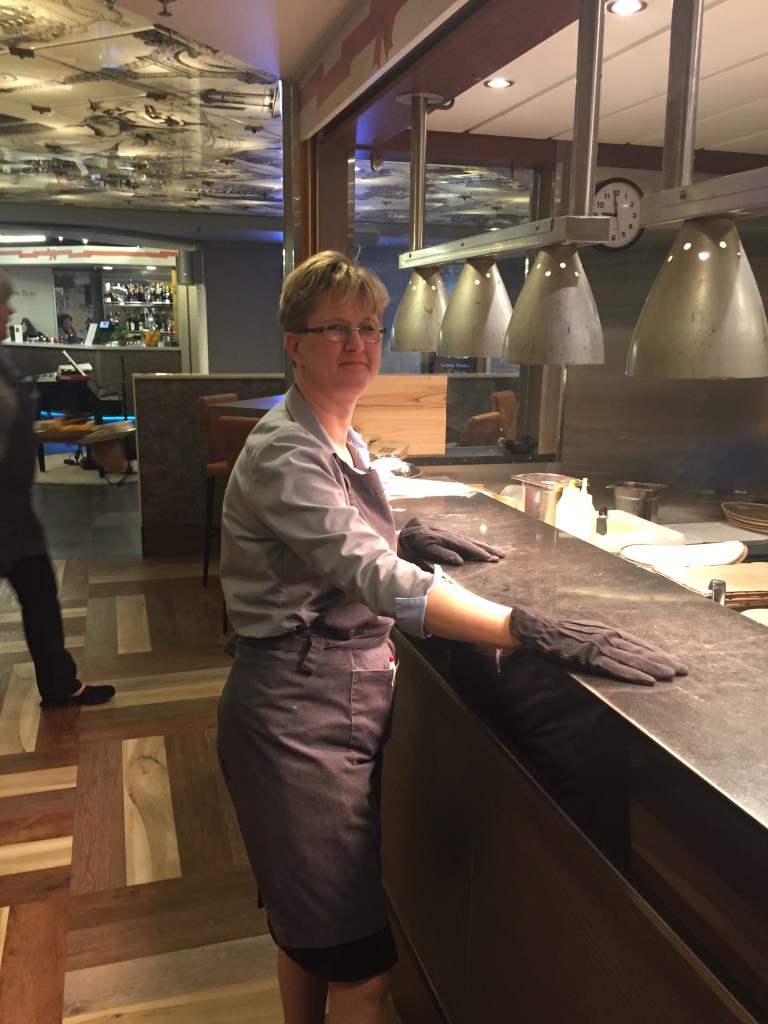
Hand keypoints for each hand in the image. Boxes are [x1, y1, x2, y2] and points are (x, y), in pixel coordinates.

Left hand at [398, 517, 504, 566]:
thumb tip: (460, 560)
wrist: (405, 534)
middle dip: (487, 549)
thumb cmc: (413, 546)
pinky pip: (466, 540)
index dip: (480, 554)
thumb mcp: (424, 551)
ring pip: (471, 541)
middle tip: (502, 555)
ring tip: (498, 551)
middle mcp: (452, 536)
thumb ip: (441, 555)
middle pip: (472, 543)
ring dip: (485, 546)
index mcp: (447, 540)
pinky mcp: (449, 537)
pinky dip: (477, 544)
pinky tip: (482, 547)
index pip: (467, 547)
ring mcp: (451, 535)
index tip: (493, 560)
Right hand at [510, 606, 687, 685]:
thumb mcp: (588, 631)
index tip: (674, 661)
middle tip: (683, 670)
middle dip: (664, 661)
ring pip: (634, 660)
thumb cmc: (561, 632)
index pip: (640, 644)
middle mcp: (609, 637)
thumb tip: (618, 647)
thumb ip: (603, 639)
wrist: (540, 630)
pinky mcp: (590, 658)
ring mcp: (601, 647)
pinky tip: (648, 681)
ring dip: (655, 668)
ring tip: (672, 676)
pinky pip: (617, 669)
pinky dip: (634, 675)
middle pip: (642, 651)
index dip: (658, 653)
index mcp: (609, 631)